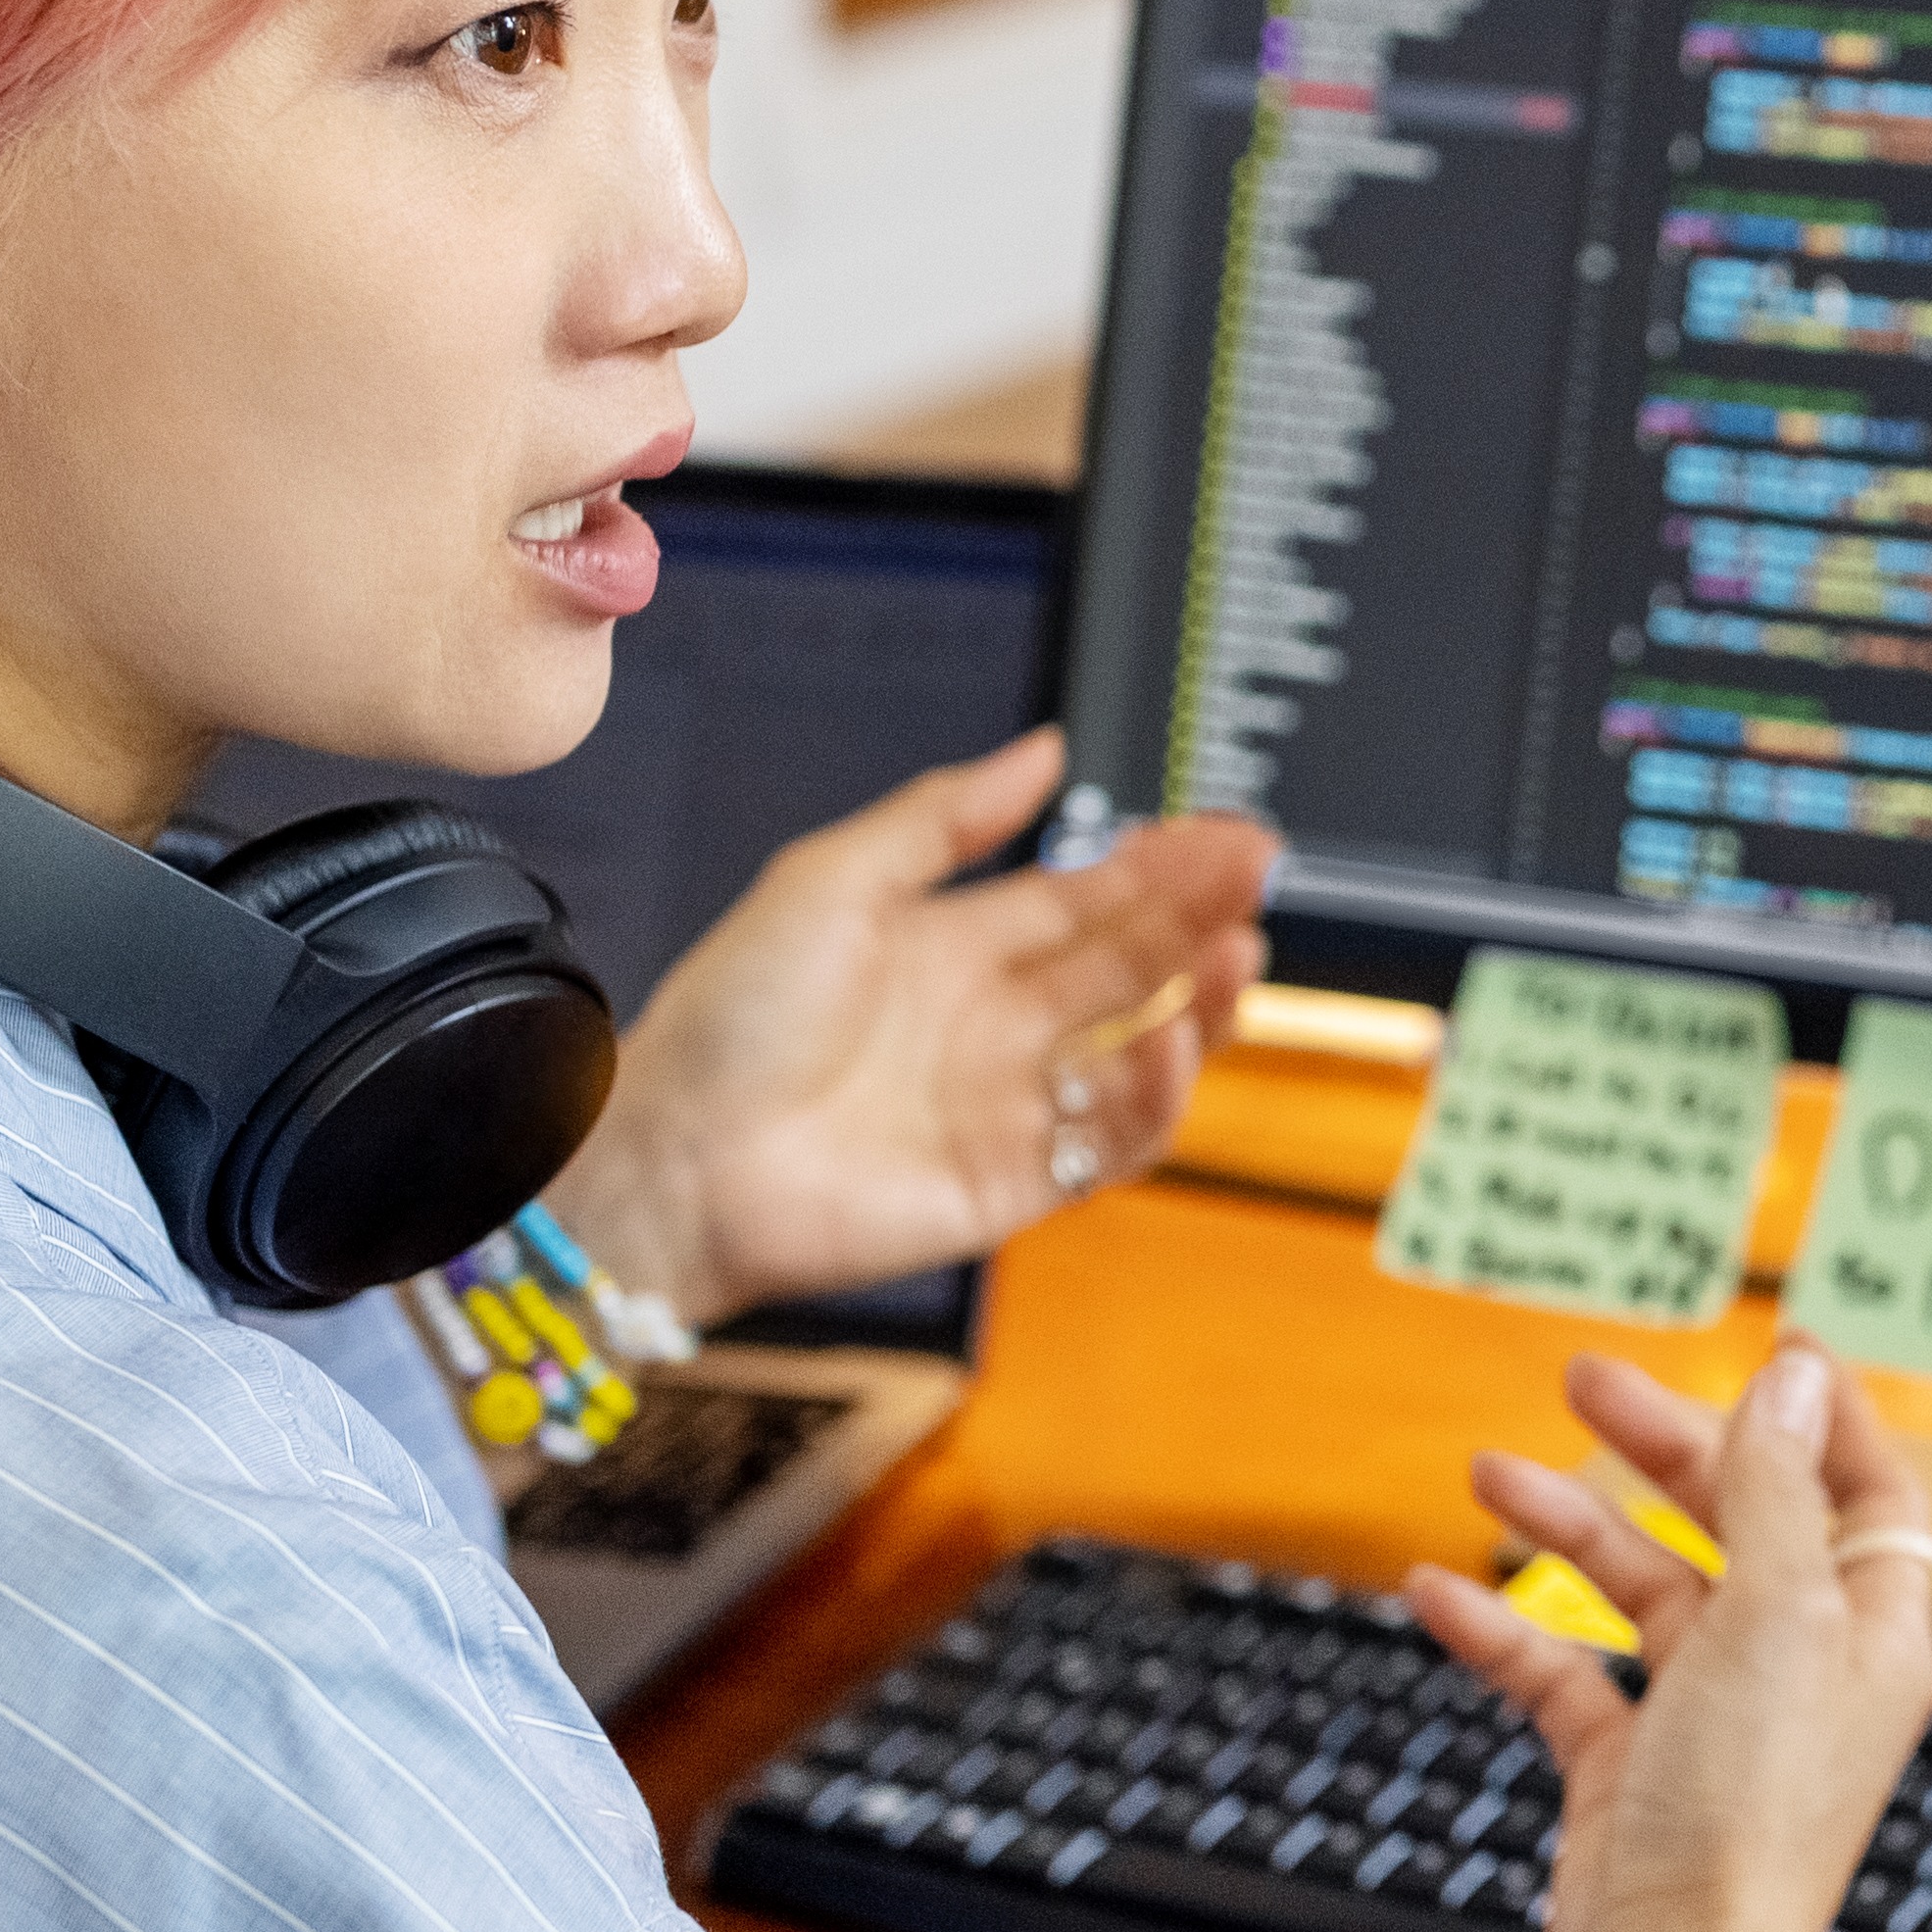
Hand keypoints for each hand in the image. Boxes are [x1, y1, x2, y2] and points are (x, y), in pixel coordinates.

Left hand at [541, 732, 1274, 1310]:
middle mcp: (991, 1023)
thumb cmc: (727, 1019)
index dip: (1157, 866)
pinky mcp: (1011, 1183)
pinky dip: (1153, 1098)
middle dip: (1197, 918)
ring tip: (1235, 956)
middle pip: (1127, 965)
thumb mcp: (832, 878)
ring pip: (1137, 1053)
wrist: (675, 1154)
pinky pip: (1108, 1143)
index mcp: (952, 946)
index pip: (1085, 898)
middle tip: (1255, 874)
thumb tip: (1042, 748)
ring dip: (1197, 1005)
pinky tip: (1169, 1044)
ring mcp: (1005, 1104)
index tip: (1222, 834)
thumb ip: (946, 816)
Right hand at [1399, 1344, 1931, 1931]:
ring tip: (1488, 1474)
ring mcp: (1710, 1721)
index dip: (1823, 1417)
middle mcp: (1797, 1669)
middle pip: (1738, 1520)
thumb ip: (1774, 1493)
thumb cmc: (1749, 1813)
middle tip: (1582, 1381)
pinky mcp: (1628, 1775)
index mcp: (1867, 1630)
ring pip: (1642, 1590)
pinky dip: (1506, 1633)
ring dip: (1570, 1528)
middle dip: (1661, 1447)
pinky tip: (1438, 1594)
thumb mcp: (1775, 1615)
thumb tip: (1795, 1383)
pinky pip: (1565, 1676)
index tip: (1774, 1345)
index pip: (1864, 1491)